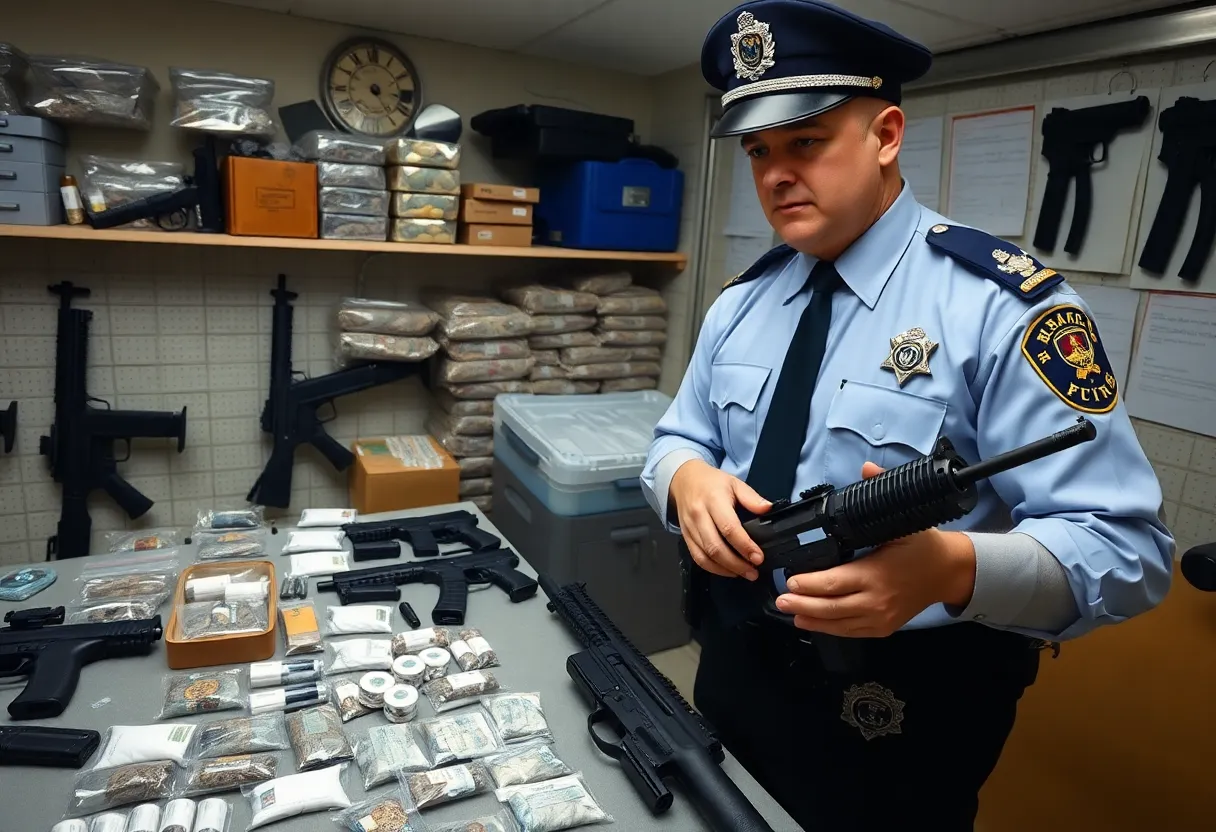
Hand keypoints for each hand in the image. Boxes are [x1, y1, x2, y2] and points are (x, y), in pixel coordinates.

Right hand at [670, 459, 771, 580]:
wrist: (684, 480)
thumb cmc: (712, 482)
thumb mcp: (734, 483)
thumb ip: (751, 497)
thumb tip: (768, 509)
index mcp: (713, 500)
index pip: (729, 528)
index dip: (744, 546)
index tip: (758, 557)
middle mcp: (699, 516)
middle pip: (715, 547)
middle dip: (736, 564)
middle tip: (753, 572)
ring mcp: (690, 528)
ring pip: (705, 556)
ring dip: (726, 569)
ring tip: (744, 574)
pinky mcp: (685, 537)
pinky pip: (697, 558)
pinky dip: (713, 568)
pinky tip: (728, 571)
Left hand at [775, 462, 976, 636]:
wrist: (948, 573)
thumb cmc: (923, 546)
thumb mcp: (903, 519)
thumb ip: (878, 493)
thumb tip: (867, 467)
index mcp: (876, 572)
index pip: (834, 582)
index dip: (809, 584)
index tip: (790, 580)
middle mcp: (876, 599)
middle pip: (831, 607)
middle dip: (802, 604)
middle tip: (781, 599)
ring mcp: (880, 617)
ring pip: (839, 623)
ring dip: (812, 620)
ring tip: (790, 613)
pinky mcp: (883, 627)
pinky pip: (852, 632)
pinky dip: (831, 629)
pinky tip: (812, 623)